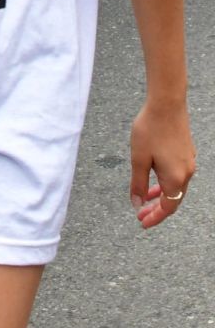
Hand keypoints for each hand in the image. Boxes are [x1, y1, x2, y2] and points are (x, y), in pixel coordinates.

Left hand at [130, 98, 196, 229]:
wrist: (167, 104)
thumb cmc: (150, 130)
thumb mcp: (138, 159)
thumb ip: (138, 183)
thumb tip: (138, 203)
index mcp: (175, 178)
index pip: (167, 207)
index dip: (155, 217)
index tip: (142, 223)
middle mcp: (186, 173)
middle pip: (173, 199)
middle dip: (156, 208)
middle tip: (140, 214)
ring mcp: (188, 162)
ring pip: (175, 186)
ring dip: (160, 194)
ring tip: (145, 198)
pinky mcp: (186, 152)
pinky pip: (177, 175)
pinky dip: (165, 181)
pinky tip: (153, 176)